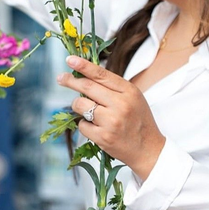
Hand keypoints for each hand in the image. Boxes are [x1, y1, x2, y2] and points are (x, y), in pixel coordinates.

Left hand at [57, 56, 165, 180]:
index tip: (70, 60)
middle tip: (61, 78)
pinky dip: (85, 125)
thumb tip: (85, 76)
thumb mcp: (133, 98)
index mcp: (129, 91)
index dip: (83, 65)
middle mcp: (121, 104)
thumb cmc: (138, 121)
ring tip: (87, 111)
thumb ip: (113, 87)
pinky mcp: (103, 137)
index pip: (101, 74)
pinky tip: (96, 128)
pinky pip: (82, 125)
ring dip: (78, 105)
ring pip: (80, 105)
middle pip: (87, 87)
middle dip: (70, 81)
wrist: (148, 149)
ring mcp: (111, 121)